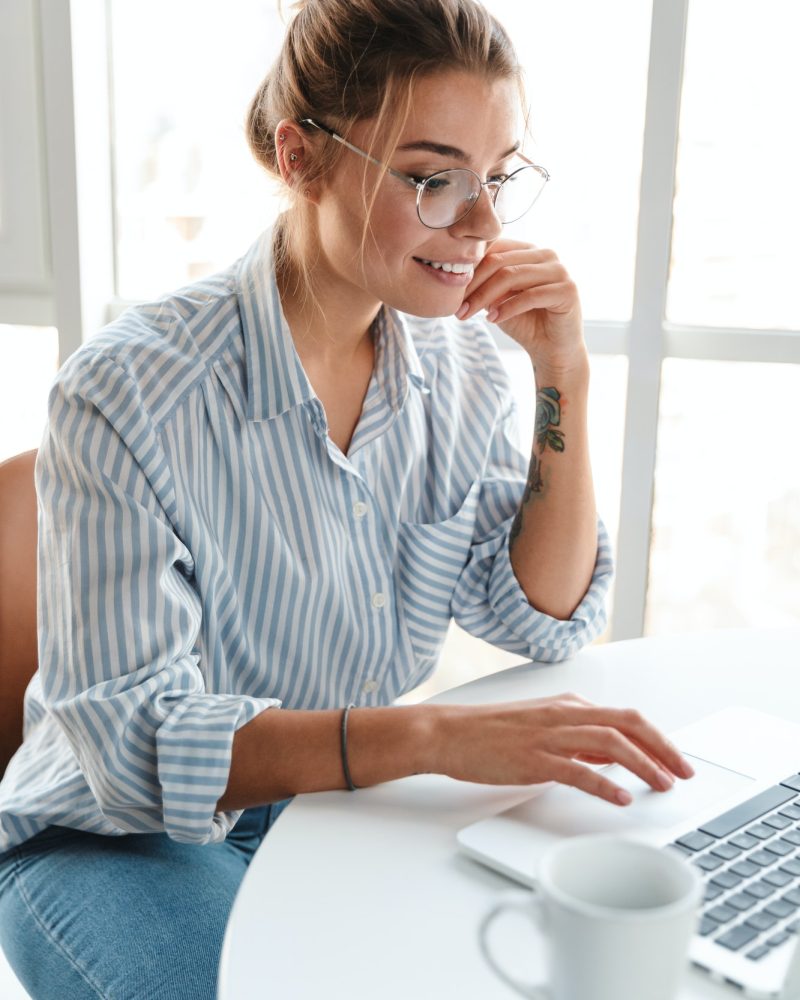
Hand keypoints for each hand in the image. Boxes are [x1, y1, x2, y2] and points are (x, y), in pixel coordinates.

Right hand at [430, 692, 694, 805]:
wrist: (448, 732)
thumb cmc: (490, 732)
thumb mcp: (542, 727)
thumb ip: (578, 739)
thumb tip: (613, 755)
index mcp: (569, 706)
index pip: (627, 718)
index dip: (659, 739)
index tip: (678, 761)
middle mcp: (564, 715)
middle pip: (628, 724)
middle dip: (663, 748)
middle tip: (685, 773)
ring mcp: (549, 735)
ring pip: (610, 743)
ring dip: (644, 764)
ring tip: (663, 785)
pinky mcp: (533, 758)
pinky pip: (576, 770)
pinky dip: (603, 783)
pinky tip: (620, 797)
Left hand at [456, 239, 585, 372]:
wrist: (552, 350)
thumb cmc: (525, 322)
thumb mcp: (498, 299)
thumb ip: (484, 283)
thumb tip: (455, 273)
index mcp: (528, 250)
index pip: (494, 248)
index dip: (470, 269)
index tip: (451, 292)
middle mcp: (546, 254)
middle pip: (500, 262)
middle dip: (473, 285)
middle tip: (456, 307)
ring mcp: (559, 270)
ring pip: (511, 276)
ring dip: (484, 297)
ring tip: (468, 314)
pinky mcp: (568, 290)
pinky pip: (530, 295)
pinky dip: (507, 308)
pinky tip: (492, 319)